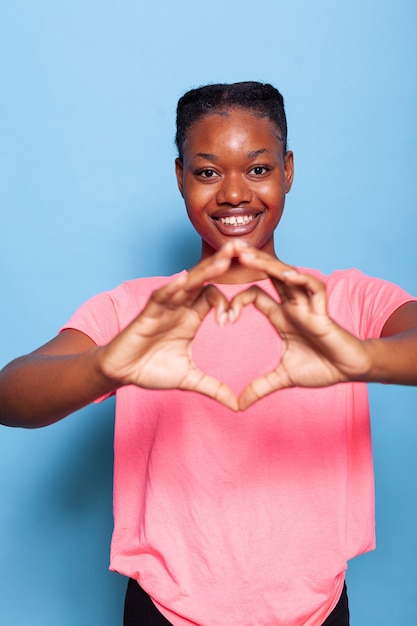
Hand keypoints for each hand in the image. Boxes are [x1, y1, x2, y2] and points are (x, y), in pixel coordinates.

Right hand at [97, 242, 249, 410]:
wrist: (121, 373)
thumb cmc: (151, 370)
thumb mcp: (189, 380)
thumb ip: (214, 388)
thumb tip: (237, 406)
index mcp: (191, 317)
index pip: (214, 297)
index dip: (227, 304)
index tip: (230, 321)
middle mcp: (180, 307)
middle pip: (204, 280)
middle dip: (222, 264)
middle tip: (243, 248)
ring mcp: (164, 307)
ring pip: (187, 283)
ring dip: (204, 270)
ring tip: (223, 257)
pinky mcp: (147, 313)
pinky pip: (161, 296)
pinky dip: (172, 287)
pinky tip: (184, 278)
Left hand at [231, 247, 372, 408]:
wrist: (350, 371)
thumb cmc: (322, 368)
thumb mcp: (283, 378)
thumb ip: (260, 387)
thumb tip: (238, 405)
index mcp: (281, 317)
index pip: (254, 296)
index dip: (237, 301)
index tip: (224, 319)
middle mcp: (292, 306)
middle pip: (269, 276)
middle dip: (251, 263)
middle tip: (229, 250)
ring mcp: (308, 306)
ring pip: (287, 276)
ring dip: (269, 265)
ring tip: (249, 255)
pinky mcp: (324, 311)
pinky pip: (314, 289)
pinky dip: (302, 280)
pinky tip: (288, 275)